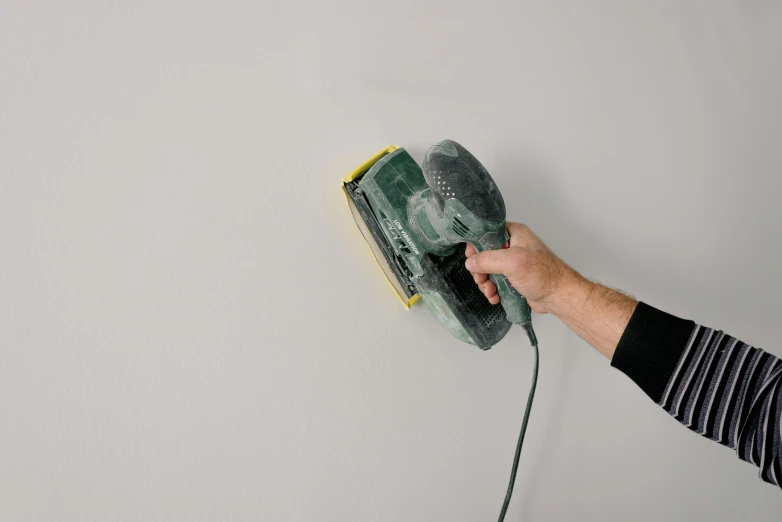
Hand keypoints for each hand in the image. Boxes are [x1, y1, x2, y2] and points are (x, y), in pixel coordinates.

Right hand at [464, 222, 582, 313]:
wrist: (558, 296)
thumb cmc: (543, 275)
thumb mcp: (512, 262)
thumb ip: (488, 259)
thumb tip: (471, 262)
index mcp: (514, 234)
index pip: (487, 232)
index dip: (476, 244)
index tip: (472, 257)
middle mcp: (513, 246)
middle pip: (485, 254)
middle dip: (480, 269)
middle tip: (481, 279)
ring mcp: (513, 263)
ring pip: (488, 270)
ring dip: (485, 282)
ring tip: (490, 291)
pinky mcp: (514, 278)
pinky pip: (496, 281)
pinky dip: (492, 290)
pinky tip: (495, 297)